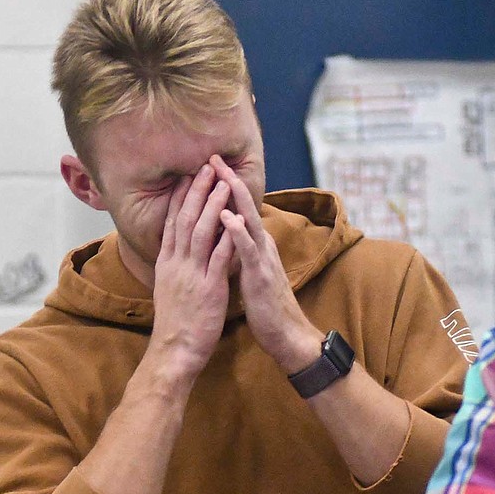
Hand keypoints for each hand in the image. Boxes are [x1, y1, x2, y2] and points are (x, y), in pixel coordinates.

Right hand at [150, 163, 235, 375]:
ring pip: (201, 233)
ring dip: (213, 207)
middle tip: (205, 168)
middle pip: (185, 220)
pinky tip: (237, 221)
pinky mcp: (208, 288)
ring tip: (223, 185)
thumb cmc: (176, 323)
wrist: (174, 351)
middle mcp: (176, 264)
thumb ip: (176, 267)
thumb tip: (178, 252)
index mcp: (167, 263)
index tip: (188, 177)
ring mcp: (191, 275)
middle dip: (196, 192)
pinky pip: (218, 258)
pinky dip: (227, 238)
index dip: (180, 198)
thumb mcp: (169, 289)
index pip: (172, 223)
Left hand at [210, 155, 321, 373]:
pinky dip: (238, 232)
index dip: (224, 189)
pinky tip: (228, 218)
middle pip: (244, 207)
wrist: (286, 335)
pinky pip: (249, 250)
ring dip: (236, 198)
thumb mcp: (250, 274)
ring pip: (249, 221)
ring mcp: (263, 259)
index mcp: (256, 246)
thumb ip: (241, 255)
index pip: (238, 210)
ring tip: (223, 176)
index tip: (207, 168)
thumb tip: (228, 240)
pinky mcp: (261, 275)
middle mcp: (261, 246)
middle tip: (212, 158)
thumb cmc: (266, 307)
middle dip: (229, 181)